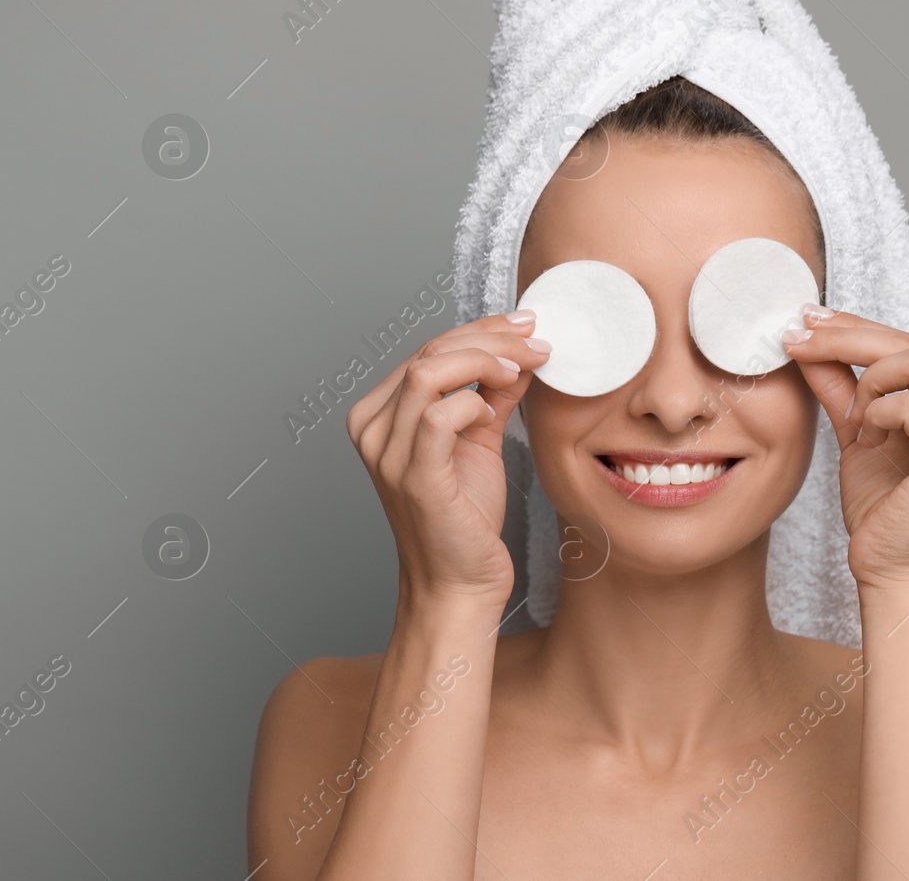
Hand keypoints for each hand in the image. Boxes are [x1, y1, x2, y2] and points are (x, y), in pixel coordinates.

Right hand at [345, 311, 551, 607]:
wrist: (458, 583)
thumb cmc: (463, 520)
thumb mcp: (479, 441)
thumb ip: (492, 395)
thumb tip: (520, 353)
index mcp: (380, 415)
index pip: (427, 349)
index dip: (479, 329)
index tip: (525, 326)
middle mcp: (373, 429)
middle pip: (428, 352)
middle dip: (490, 338)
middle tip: (535, 342)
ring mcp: (387, 453)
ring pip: (429, 372)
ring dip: (484, 361)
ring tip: (522, 370)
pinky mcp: (413, 476)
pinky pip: (440, 415)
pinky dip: (474, 403)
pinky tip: (494, 414)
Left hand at [780, 306, 908, 590]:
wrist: (888, 565)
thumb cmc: (881, 505)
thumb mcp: (855, 430)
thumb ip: (839, 386)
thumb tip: (807, 341)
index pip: (906, 341)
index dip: (853, 325)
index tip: (805, 319)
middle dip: (844, 336)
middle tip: (797, 338)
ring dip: (869, 382)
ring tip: (854, 420)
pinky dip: (880, 411)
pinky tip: (868, 436)